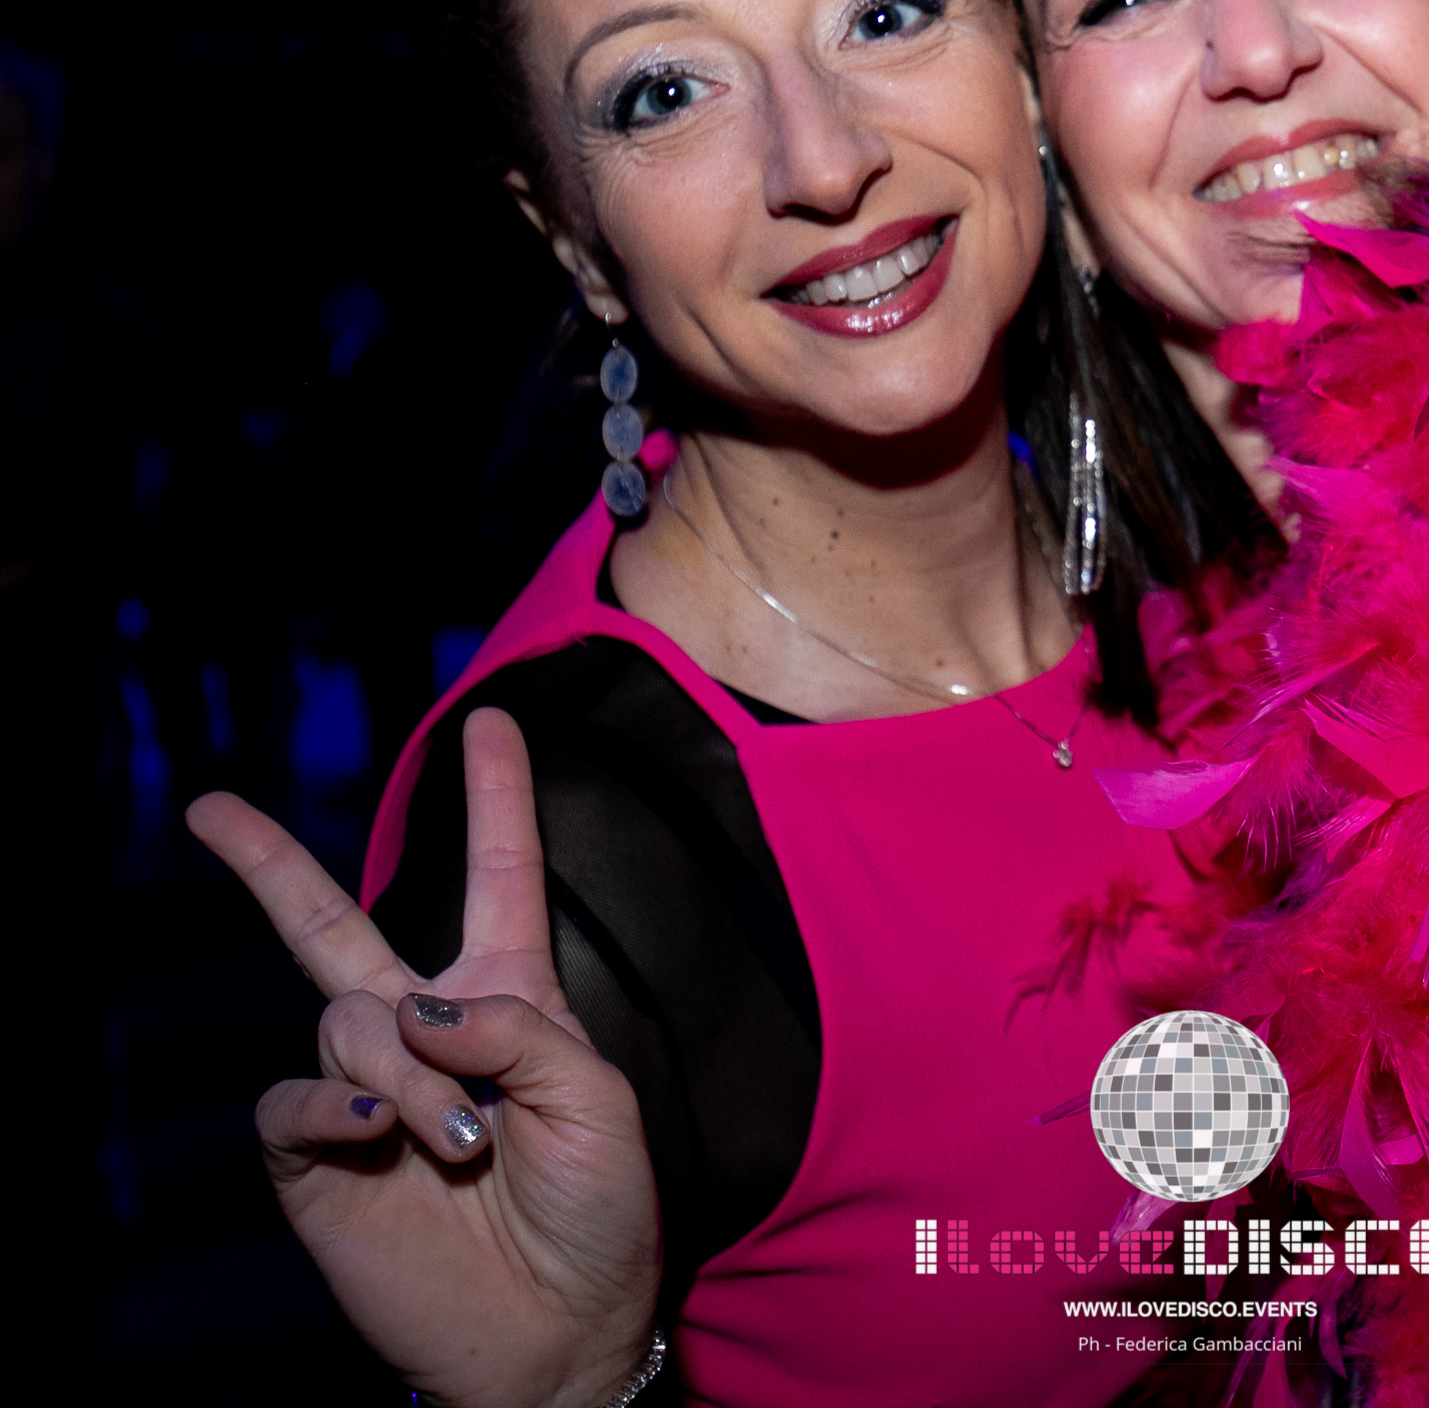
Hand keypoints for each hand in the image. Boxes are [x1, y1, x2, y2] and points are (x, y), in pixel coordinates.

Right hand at [188, 709, 661, 1407]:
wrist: (560, 1330)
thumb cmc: (599, 1210)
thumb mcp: (598, 1099)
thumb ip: (519, 1029)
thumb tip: (415, 1006)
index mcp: (511, 996)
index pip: (500, 874)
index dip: (495, 796)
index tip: (489, 717)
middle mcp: (425, 1029)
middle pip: (332, 922)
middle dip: (267, 863)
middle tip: (209, 807)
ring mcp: (363, 1092)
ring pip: (342, 1018)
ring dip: (403, 1072)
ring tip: (460, 1141)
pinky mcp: (318, 1160)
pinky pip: (293, 1099)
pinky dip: (335, 1104)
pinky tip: (380, 1130)